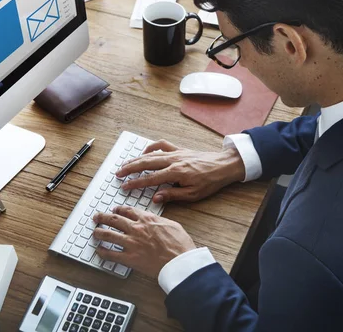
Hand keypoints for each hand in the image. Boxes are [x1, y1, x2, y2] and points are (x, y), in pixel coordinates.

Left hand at [93, 206, 195, 278]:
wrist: (180, 262)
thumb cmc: (180, 245)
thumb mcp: (173, 225)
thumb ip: (160, 221)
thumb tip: (155, 220)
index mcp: (147, 219)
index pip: (128, 211)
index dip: (119, 209)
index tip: (115, 210)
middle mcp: (136, 229)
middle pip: (114, 220)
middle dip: (103, 217)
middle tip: (97, 217)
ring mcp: (131, 243)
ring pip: (109, 235)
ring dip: (99, 232)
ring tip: (94, 232)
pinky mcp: (130, 258)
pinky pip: (111, 254)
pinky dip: (103, 252)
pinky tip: (99, 251)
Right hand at [117, 140, 244, 203]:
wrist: (224, 165)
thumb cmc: (210, 181)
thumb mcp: (193, 194)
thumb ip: (173, 195)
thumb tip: (155, 197)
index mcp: (176, 173)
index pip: (150, 178)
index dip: (135, 183)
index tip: (124, 186)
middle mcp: (173, 160)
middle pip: (146, 163)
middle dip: (130, 168)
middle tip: (118, 173)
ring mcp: (176, 153)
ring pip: (151, 154)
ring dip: (136, 158)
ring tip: (125, 164)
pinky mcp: (180, 149)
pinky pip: (162, 145)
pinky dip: (151, 147)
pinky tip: (145, 152)